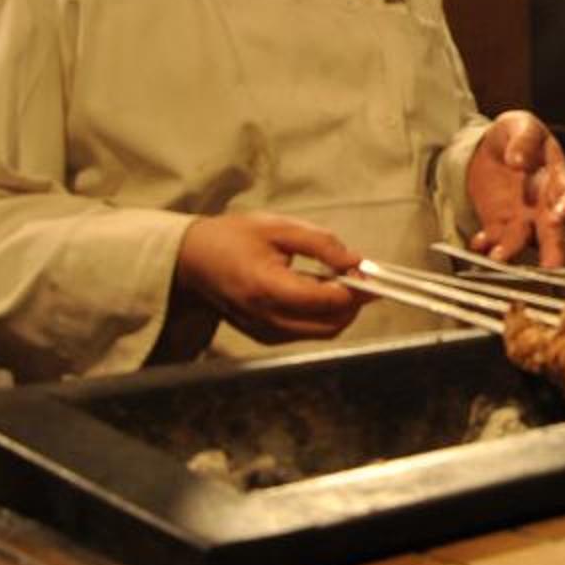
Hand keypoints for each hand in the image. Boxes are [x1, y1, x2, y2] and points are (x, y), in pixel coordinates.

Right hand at [172, 211, 362, 344]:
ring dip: (340, 311)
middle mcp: (266, 318)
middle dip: (354, 303)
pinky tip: (320, 291)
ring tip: (340, 280)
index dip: (356, 290)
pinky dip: (322, 316)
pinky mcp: (265, 337)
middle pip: (329, 325)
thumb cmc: (233, 237)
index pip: (324, 301)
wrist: (192, 261)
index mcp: (267, 288)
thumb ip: (321, 244)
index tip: (371, 273)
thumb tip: (356, 262)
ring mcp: (264, 332)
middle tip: (361, 276)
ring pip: (321, 333)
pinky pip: (306, 333)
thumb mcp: (279, 227)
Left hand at [466, 109, 564, 266]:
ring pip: (525, 240)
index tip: (558, 216)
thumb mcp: (519, 124)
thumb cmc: (513, 134)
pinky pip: (496, 240)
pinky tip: (478, 244)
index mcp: (554, 174)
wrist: (487, 147)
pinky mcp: (499, 225)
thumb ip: (523, 139)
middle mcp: (543, 202)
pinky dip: (487, 246)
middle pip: (553, 228)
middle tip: (552, 266)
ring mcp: (522, 216)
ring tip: (499, 257)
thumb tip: (519, 159)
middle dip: (554, 248)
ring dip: (514, 251)